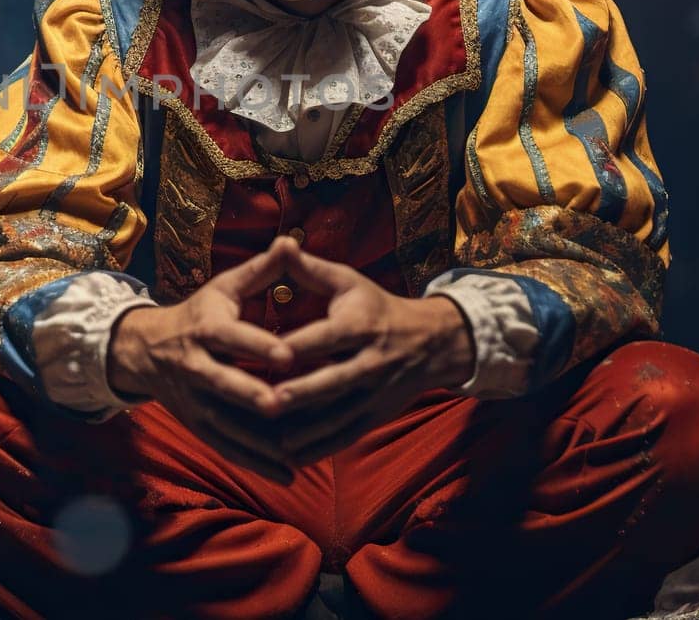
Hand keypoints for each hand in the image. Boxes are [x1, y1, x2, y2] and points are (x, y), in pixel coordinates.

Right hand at [107, 240, 299, 481]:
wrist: (145, 350)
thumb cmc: (199, 313)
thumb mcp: (224, 288)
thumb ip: (261, 271)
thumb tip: (291, 241)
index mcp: (206, 328)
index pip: (233, 337)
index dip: (258, 345)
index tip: (287, 354)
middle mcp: (195, 365)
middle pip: (222, 383)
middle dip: (249, 395)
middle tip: (281, 405)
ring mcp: (193, 399)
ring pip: (224, 422)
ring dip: (256, 440)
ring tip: (293, 452)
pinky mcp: (196, 424)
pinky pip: (225, 446)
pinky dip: (253, 461)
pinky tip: (286, 472)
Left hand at [268, 247, 473, 465]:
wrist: (431, 342)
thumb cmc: (375, 307)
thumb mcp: (348, 281)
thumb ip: (309, 269)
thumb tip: (280, 242)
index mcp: (359, 325)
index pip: (325, 337)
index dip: (297, 346)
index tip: (267, 354)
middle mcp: (369, 361)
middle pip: (334, 381)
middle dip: (304, 393)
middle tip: (269, 403)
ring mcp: (375, 393)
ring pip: (340, 416)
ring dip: (307, 430)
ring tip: (271, 440)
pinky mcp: (376, 415)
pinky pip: (346, 436)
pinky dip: (319, 448)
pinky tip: (289, 456)